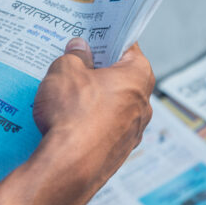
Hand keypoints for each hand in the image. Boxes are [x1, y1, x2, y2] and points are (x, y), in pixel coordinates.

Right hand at [27, 38, 153, 204]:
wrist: (68, 168)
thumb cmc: (73, 114)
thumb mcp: (65, 70)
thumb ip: (74, 56)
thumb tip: (79, 49)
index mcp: (139, 77)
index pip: (129, 48)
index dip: (109, 40)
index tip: (93, 36)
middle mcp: (143, 105)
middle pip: (121, 78)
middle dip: (97, 71)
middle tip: (73, 64)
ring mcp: (132, 132)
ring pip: (111, 107)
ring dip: (91, 100)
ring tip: (62, 95)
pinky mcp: (117, 154)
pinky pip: (102, 131)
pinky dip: (87, 125)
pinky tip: (64, 123)